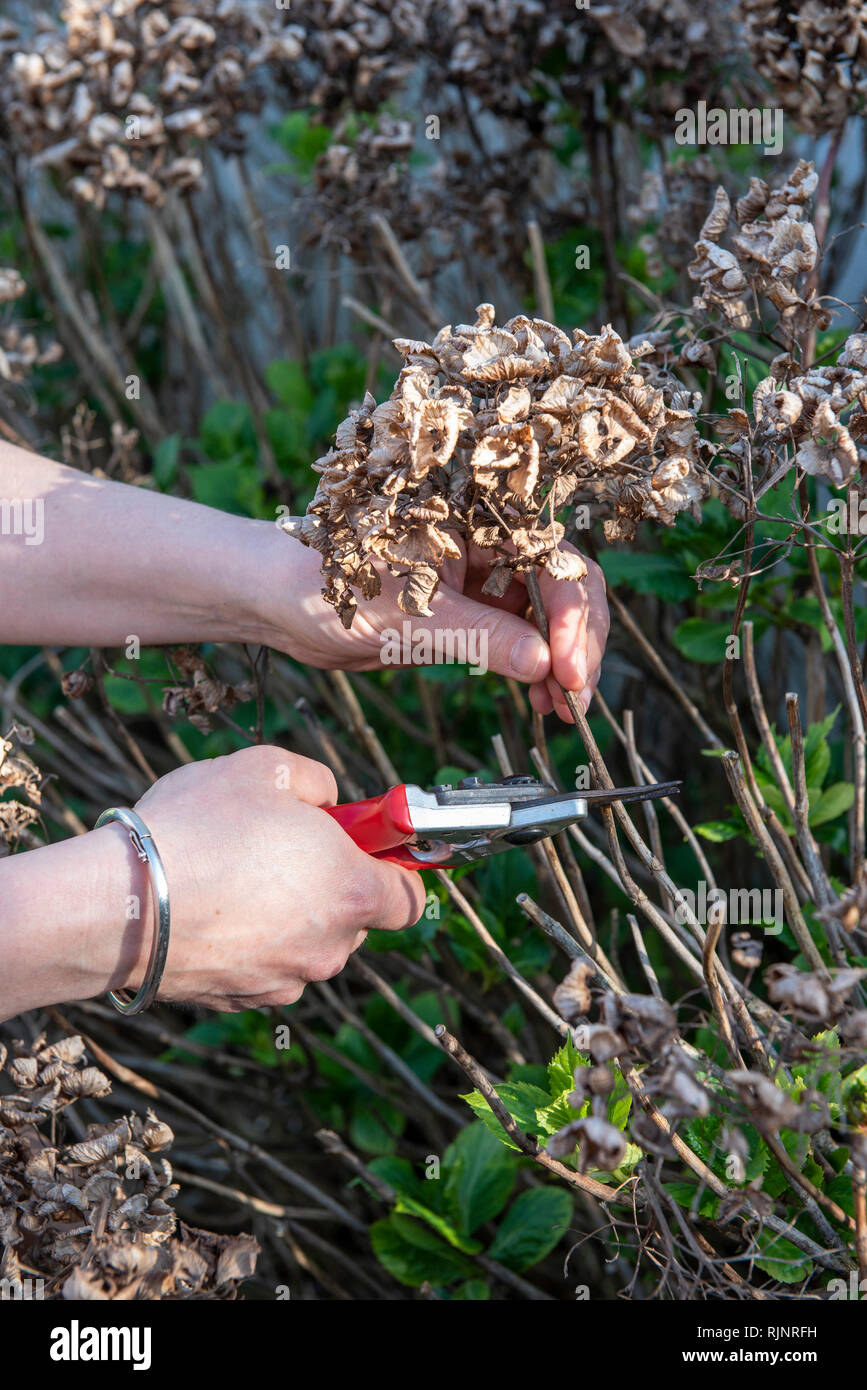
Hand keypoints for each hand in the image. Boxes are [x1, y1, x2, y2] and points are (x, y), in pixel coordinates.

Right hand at [100, 747, 424, 1011]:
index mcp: (352, 892)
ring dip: (284, 915)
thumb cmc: (199, 828)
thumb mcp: (267, 768)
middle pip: (352, 919)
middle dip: (329, 885)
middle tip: (283, 847)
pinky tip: (207, 908)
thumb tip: (326, 800)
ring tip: (231, 875)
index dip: (393, 867)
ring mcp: (283, 980)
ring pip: (304, 943)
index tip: (365, 845)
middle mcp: (328, 947)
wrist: (120, 904)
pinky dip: (246, 941)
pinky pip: (260, 964)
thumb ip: (317, 782)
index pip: (410, 899)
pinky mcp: (239, 1000)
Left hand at [256, 529, 609, 722]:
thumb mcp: (411, 617)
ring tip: (562, 709)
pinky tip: (540, 699)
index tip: (568, 669)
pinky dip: (536, 670)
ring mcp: (484, 579)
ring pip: (549, 619)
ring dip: (562, 663)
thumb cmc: (330, 583)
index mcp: (480, 519)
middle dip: (577, 644)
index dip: (572, 618)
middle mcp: (490, 544)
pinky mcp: (471, 612)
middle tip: (575, 697)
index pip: (555, 562)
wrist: (281, 600)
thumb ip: (481, 637)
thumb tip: (542, 663)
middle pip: (565, 589)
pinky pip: (521, 639)